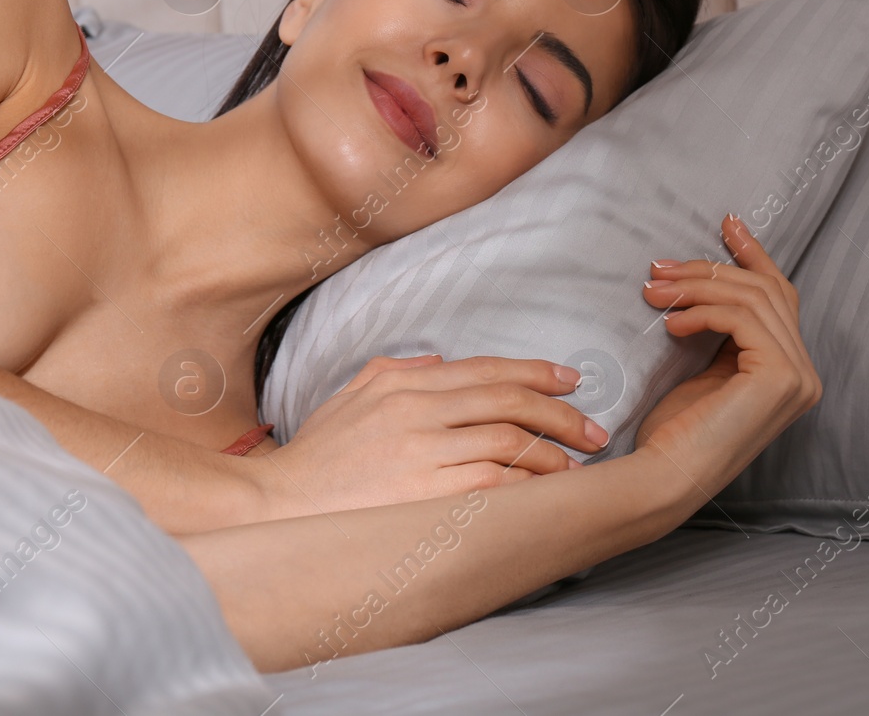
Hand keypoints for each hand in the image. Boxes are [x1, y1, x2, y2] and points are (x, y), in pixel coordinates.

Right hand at [258, 354, 610, 519]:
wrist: (276, 508)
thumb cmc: (314, 461)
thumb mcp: (348, 398)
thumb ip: (394, 371)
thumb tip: (438, 360)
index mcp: (402, 383)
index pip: (485, 369)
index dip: (536, 372)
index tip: (570, 382)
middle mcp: (416, 409)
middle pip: (508, 400)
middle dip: (560, 414)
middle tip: (593, 429)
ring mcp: (422, 451)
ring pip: (510, 441)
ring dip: (552, 454)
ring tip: (576, 466)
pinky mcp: (426, 494)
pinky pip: (495, 483)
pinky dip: (529, 484)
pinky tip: (546, 492)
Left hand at [633, 214, 820, 494]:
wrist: (665, 475)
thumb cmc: (674, 430)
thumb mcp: (702, 366)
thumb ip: (720, 331)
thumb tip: (704, 278)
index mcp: (790, 369)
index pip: (779, 296)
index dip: (754, 254)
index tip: (726, 223)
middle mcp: (805, 373)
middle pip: (765, 291)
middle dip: (709, 269)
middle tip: (658, 267)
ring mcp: (799, 377)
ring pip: (752, 299)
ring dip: (697, 285)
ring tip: (652, 289)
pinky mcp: (781, 377)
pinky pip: (742, 318)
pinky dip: (702, 310)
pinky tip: (670, 321)